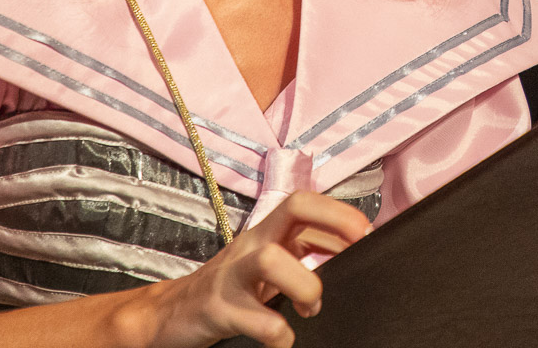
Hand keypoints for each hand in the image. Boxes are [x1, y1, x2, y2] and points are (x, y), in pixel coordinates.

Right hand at [129, 190, 371, 347]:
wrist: (171, 313)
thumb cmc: (228, 288)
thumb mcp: (266, 262)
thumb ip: (303, 252)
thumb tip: (351, 249)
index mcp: (266, 232)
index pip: (304, 202)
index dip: (339, 212)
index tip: (366, 234)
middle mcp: (251, 245)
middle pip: (293, 207)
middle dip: (333, 223)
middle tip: (354, 251)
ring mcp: (232, 275)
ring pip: (271, 259)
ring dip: (305, 283)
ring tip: (310, 306)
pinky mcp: (218, 308)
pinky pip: (256, 319)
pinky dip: (278, 333)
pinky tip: (282, 338)